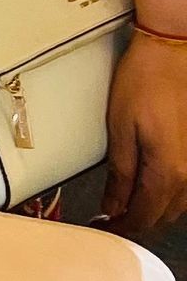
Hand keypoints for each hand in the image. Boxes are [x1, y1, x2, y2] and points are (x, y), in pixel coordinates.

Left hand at [100, 31, 186, 235]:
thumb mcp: (120, 128)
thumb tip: (114, 206)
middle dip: (135, 221)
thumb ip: (120, 174)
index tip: (101, 228)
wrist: (172, 51)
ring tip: (122, 203)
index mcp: (168, 172)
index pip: (143, 217)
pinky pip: (182, 186)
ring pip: (174, 204)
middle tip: (108, 217)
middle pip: (161, 216)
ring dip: (151, 208)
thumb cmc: (144, 81)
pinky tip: (146, 184)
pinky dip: (164, 193)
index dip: (121, 227)